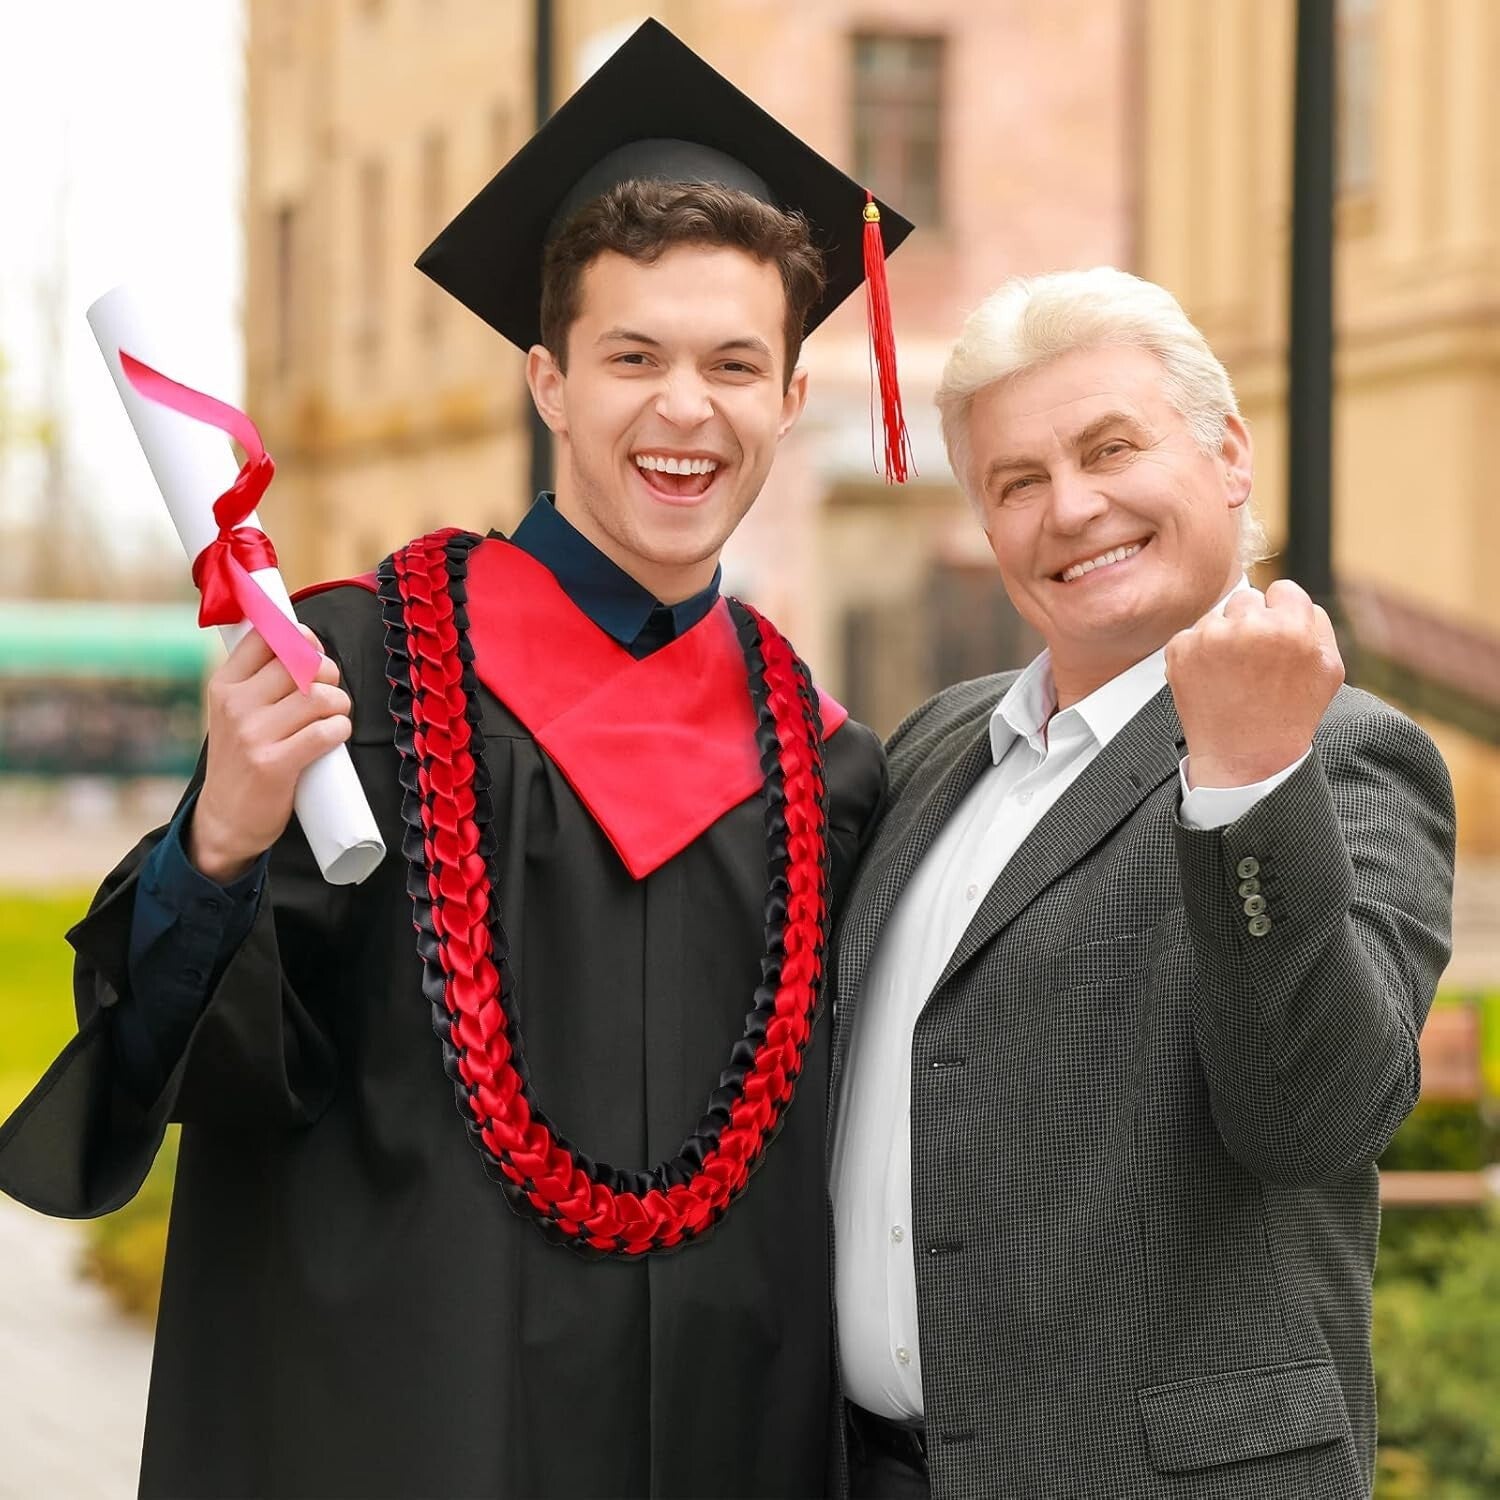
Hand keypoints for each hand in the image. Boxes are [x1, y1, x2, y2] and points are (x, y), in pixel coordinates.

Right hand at [187, 627, 351, 881]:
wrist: (225, 820)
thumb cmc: (242, 759)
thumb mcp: (235, 712)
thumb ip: (261, 680)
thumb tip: (307, 644)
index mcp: (224, 685)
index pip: (266, 636)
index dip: (301, 638)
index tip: (313, 651)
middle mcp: (235, 705)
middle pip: (301, 664)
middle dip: (328, 674)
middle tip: (329, 693)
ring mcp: (253, 734)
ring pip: (319, 697)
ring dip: (340, 704)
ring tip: (334, 716)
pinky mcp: (274, 764)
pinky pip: (325, 732)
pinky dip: (340, 730)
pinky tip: (334, 736)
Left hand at [1166, 580, 1343, 788]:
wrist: (1245, 757)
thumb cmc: (1291, 715)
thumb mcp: (1329, 670)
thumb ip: (1317, 624)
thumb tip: (1293, 598)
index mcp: (1292, 625)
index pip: (1283, 589)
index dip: (1281, 614)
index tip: (1276, 640)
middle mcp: (1250, 626)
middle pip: (1247, 599)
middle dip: (1250, 623)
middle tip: (1253, 663)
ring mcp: (1211, 637)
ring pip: (1216, 617)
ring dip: (1222, 638)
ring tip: (1233, 677)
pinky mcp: (1180, 650)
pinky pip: (1190, 637)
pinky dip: (1196, 655)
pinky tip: (1212, 682)